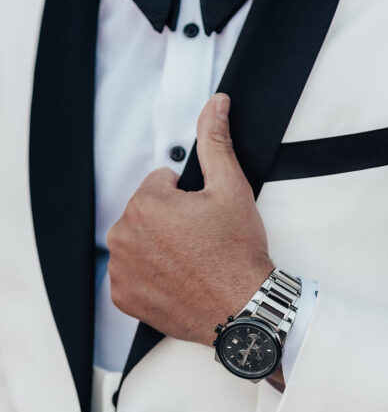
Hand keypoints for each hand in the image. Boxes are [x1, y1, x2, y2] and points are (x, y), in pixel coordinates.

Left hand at [107, 93, 274, 346]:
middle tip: (199, 241)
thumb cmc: (237, 253)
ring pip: (137, 241)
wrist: (243, 308)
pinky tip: (176, 280)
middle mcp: (123, 235)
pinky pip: (131, 273)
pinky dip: (149, 275)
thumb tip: (215, 104)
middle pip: (146, 213)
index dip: (186, 199)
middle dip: (169, 221)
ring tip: (190, 261)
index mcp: (146, 204)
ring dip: (157, 247)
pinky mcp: (123, 296)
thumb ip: (215, 140)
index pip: (160, 185)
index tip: (202, 219)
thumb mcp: (231, 188)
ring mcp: (121, 269)